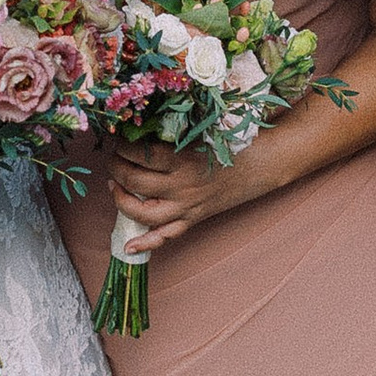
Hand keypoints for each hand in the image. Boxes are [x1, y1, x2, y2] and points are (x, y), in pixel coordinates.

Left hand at [105, 140, 245, 258]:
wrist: (262, 165)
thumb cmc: (233, 142)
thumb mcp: (201, 132)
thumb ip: (172, 133)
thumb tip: (140, 129)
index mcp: (184, 159)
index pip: (140, 154)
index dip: (123, 146)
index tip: (119, 139)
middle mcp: (182, 186)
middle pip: (135, 181)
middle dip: (116, 168)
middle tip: (113, 158)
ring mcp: (187, 206)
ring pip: (142, 212)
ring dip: (120, 200)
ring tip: (114, 186)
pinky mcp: (193, 219)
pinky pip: (166, 236)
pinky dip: (146, 243)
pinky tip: (128, 246)